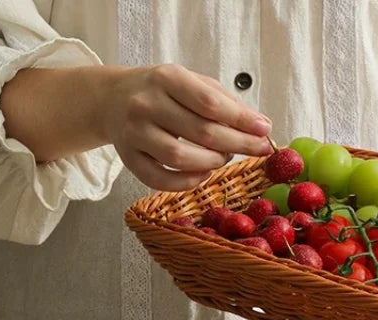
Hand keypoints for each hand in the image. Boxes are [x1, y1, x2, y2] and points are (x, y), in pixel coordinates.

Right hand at [104, 64, 272, 189]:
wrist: (113, 100)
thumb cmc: (163, 93)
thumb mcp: (193, 83)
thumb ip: (226, 103)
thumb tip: (262, 126)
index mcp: (166, 78)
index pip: (210, 103)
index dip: (242, 120)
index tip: (265, 130)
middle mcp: (146, 104)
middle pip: (201, 132)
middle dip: (237, 145)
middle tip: (256, 149)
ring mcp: (134, 133)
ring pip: (180, 158)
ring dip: (212, 163)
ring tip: (223, 159)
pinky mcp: (128, 159)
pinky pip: (161, 179)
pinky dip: (188, 182)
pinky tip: (203, 174)